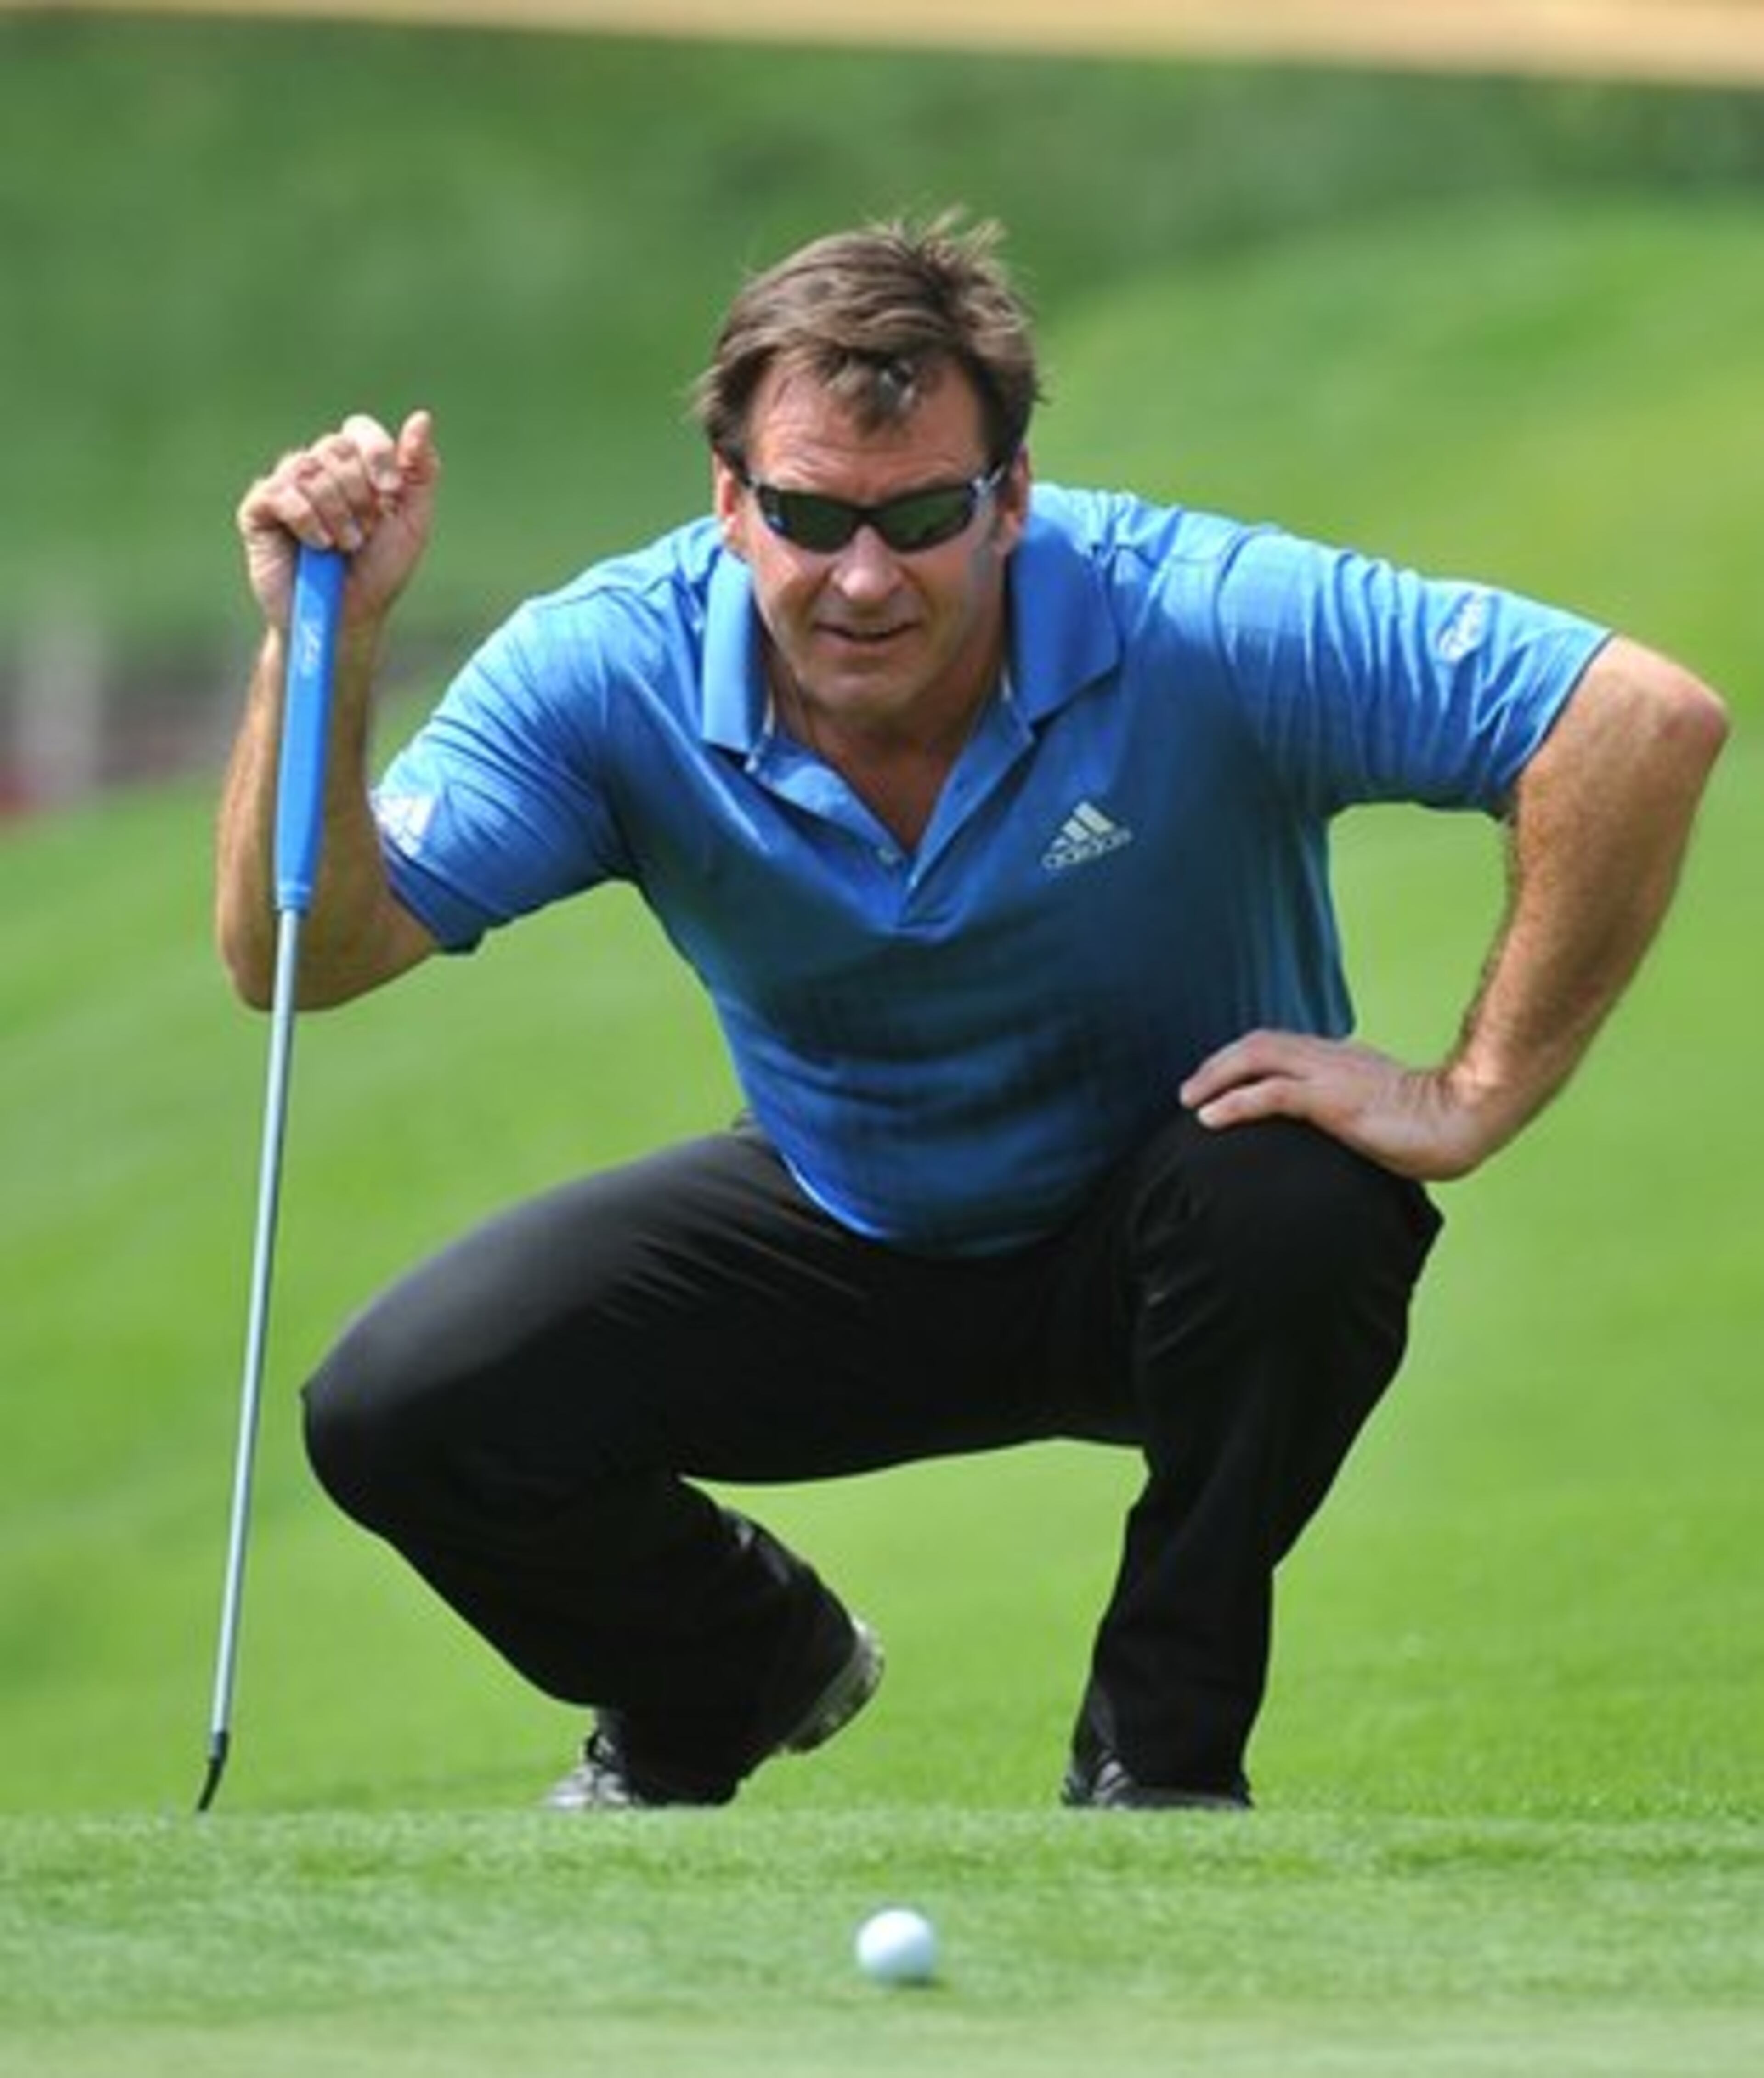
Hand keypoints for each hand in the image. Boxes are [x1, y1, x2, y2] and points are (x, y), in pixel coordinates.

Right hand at [236, 408, 440, 632]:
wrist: (347, 617)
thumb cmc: (378, 572)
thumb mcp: (412, 523)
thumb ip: (420, 472)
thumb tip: (421, 418)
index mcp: (353, 468)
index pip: (359, 429)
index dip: (377, 454)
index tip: (391, 493)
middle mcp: (317, 471)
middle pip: (334, 446)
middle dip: (358, 494)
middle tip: (363, 534)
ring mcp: (285, 488)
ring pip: (308, 468)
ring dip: (336, 512)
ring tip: (343, 546)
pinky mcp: (258, 510)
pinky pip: (279, 491)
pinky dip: (306, 519)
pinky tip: (317, 545)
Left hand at [1179, 1030, 1506, 1181]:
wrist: (1469, 1118)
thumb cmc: (1436, 1126)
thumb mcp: (1385, 1113)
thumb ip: (1357, 1115)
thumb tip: (1347, 1134)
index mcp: (1345, 1060)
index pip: (1283, 1046)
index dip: (1244, 1060)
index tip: (1217, 1081)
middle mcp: (1334, 1057)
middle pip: (1261, 1043)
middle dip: (1219, 1063)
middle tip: (1189, 1091)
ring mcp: (1333, 1074)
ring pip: (1258, 1058)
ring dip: (1216, 1077)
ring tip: (1188, 1100)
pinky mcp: (1334, 1100)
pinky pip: (1272, 1094)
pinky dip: (1234, 1102)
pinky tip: (1209, 1118)